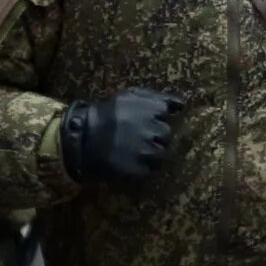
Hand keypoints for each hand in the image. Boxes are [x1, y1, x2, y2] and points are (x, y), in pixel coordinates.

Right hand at [59, 88, 179, 185]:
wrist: (83, 136)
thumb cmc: (108, 113)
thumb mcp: (129, 95)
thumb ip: (157, 97)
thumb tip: (182, 105)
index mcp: (149, 109)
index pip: (165, 113)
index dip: (156, 116)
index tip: (144, 118)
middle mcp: (149, 130)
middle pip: (166, 135)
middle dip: (155, 135)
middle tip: (139, 135)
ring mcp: (144, 151)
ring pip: (161, 154)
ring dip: (151, 152)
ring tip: (135, 149)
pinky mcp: (137, 170)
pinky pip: (150, 170)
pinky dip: (143, 166)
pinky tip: (130, 159)